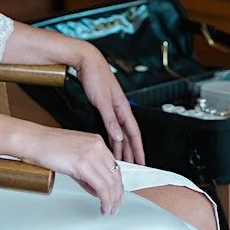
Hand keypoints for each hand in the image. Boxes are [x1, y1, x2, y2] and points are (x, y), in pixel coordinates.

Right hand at [17, 126, 125, 215]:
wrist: (33, 140)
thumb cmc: (47, 147)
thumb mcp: (74, 155)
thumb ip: (87, 170)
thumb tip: (97, 189)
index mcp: (96, 142)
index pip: (115, 166)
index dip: (118, 184)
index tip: (117, 195)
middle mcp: (97, 146)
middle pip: (116, 175)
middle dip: (118, 194)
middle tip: (116, 206)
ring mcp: (91, 154)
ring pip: (111, 183)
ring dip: (112, 200)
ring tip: (110, 210)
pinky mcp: (83, 164)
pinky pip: (101, 186)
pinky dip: (105, 200)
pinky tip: (104, 207)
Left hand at [75, 45, 145, 165]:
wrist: (87, 61)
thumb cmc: (96, 76)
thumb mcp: (102, 100)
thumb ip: (110, 119)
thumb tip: (118, 136)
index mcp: (122, 107)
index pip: (134, 133)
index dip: (139, 149)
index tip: (142, 162)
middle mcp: (120, 109)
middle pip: (129, 136)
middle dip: (132, 152)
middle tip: (133, 168)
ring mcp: (113, 108)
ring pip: (120, 133)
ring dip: (121, 147)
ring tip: (121, 161)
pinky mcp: (104, 107)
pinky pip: (112, 127)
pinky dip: (113, 138)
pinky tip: (111, 144)